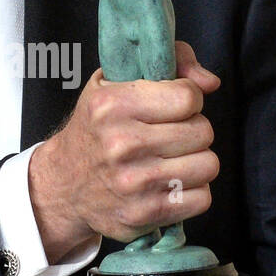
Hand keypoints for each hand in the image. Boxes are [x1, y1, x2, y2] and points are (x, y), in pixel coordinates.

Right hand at [28, 40, 219, 262]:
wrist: (64, 182)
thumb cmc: (97, 126)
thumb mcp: (115, 80)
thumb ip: (170, 61)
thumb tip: (210, 82)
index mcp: (112, 105)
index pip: (188, 97)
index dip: (189, 98)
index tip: (174, 105)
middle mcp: (121, 144)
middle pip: (203, 131)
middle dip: (193, 130)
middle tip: (170, 134)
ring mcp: (133, 183)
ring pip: (208, 165)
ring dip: (196, 161)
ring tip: (172, 158)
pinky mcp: (143, 214)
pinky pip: (202, 198)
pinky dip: (192, 191)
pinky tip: (170, 183)